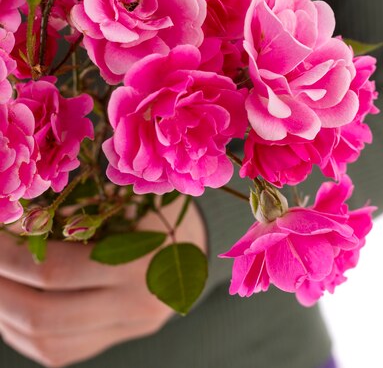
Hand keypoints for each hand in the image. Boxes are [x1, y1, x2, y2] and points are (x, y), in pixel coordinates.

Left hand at [0, 198, 206, 367]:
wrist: (198, 241)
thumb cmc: (158, 205)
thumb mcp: (128, 196)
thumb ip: (80, 209)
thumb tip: (16, 212)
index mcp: (141, 262)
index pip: (55, 272)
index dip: (10, 256)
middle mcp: (135, 305)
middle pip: (44, 315)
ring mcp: (126, 329)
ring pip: (47, 343)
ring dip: (6, 316)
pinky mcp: (116, 339)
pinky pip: (60, 351)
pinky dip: (25, 333)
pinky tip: (11, 309)